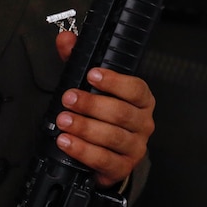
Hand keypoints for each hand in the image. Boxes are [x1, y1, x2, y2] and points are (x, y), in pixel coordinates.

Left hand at [53, 31, 155, 187]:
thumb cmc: (105, 114)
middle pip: (120, 113)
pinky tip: (68, 143)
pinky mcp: (122, 167)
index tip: (92, 74)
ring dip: (85, 127)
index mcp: (142, 99)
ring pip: (113, 136)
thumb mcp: (93, 85)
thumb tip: (65, 39)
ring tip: (64, 121)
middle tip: (69, 99)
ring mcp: (135, 146)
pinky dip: (84, 151)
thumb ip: (79, 59)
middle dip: (91, 104)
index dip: (114, 81)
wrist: (112, 152)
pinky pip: (105, 159)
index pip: (135, 88)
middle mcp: (143, 122)